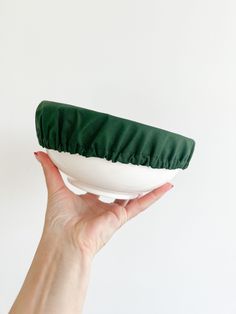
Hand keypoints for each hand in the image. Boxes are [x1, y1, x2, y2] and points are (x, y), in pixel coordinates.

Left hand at [34, 151, 173, 259]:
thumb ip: (51, 170)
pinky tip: (164, 186)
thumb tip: (40, 153)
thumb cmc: (59, 223)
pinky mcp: (121, 217)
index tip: (110, 164)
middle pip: (119, 190)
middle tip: (136, 164)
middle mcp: (102, 207)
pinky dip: (153, 196)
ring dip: (145, 186)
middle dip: (127, 179)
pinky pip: (141, 205)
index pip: (100, 185)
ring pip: (134, 196)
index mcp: (89, 202)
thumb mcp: (55, 188)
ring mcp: (114, 212)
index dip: (105, 175)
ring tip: (155, 172)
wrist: (65, 241)